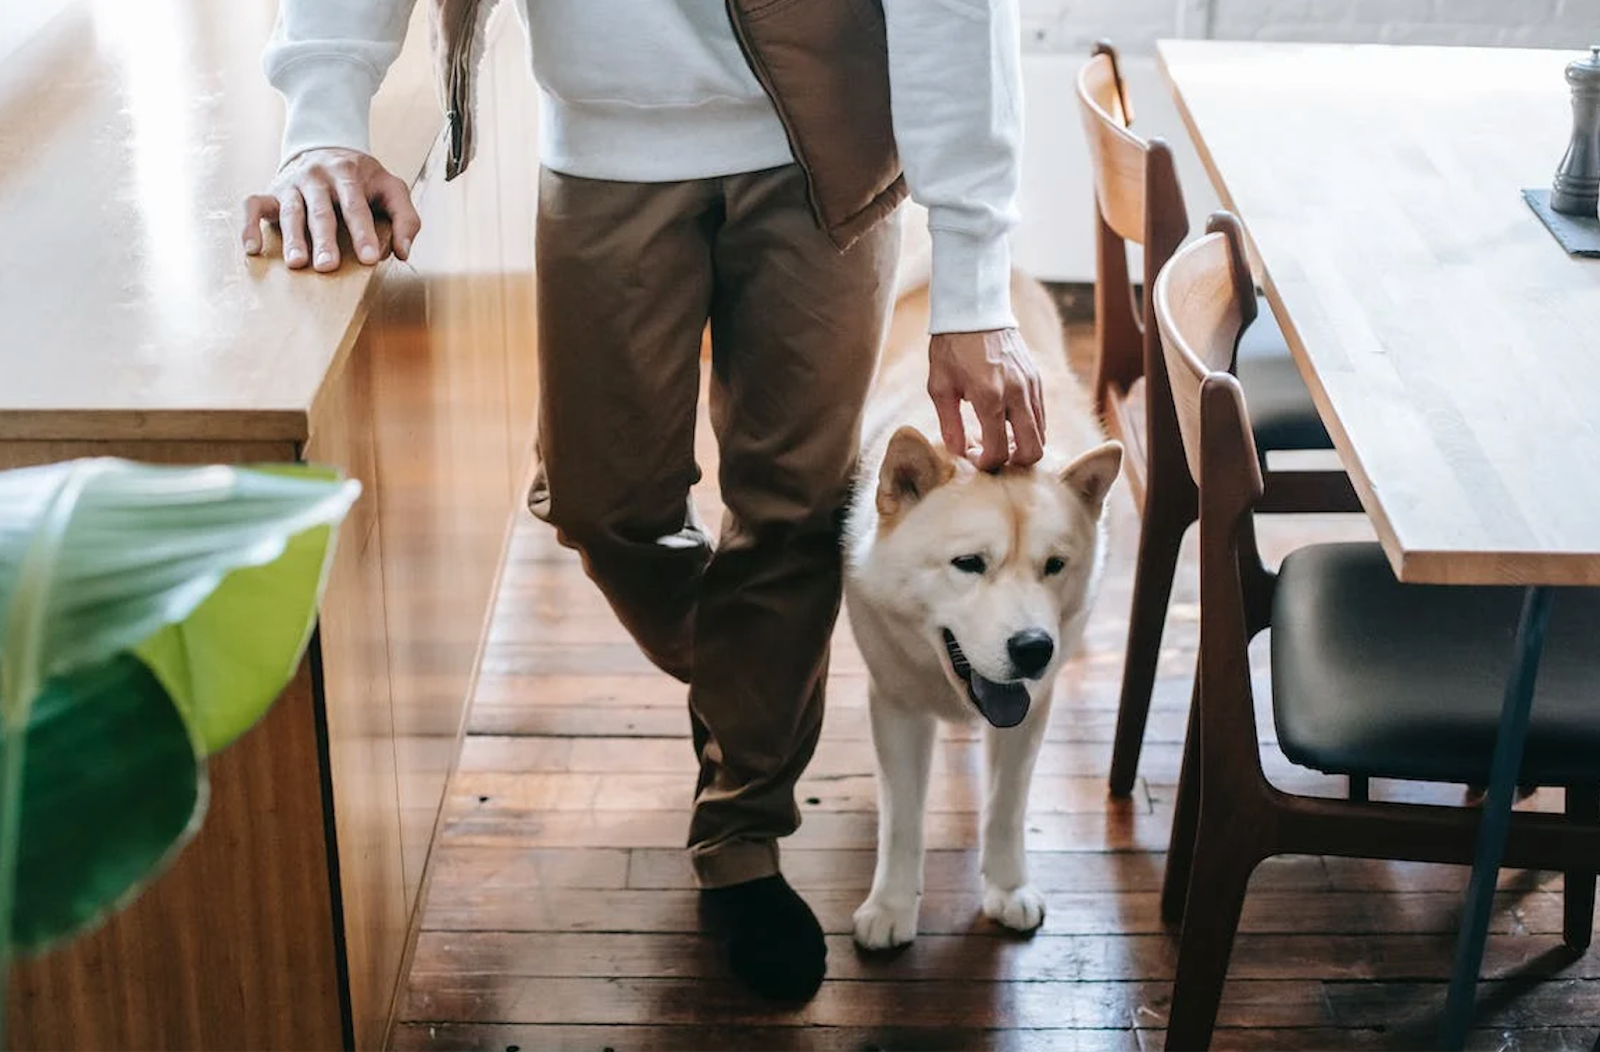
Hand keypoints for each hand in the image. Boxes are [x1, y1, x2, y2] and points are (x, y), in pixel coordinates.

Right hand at [241, 148, 420, 271]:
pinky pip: (253, 205)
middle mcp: (318, 178)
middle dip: (324, 239)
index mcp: (349, 175)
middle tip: (327, 266)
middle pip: (321, 211)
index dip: (363, 233)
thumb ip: (405, 219)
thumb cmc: (364, 179)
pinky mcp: (272, 192)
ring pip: (290, 211)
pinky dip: (249, 225)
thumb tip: (403, 253)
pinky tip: (252, 249)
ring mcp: (292, 184)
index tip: (369, 259)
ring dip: (292, 238)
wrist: (326, 146)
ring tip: (296, 263)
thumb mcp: (392, 189)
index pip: (357, 206)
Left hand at [927, 328, 1045, 470]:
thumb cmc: (951, 348)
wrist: (975, 311)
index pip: (999, 451)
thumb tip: (958, 453)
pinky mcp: (1037, 379)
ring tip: (997, 438)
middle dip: (1014, 462)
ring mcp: (1031, 386)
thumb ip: (949, 424)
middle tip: (993, 455)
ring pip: (1041, 434)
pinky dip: (1027, 426)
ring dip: (1022, 444)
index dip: (986, 464)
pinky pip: (1040, 415)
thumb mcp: (939, 386)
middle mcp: (1017, 394)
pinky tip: (1005, 421)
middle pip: (1033, 450)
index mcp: (990, 397)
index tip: (973, 457)